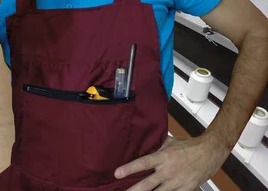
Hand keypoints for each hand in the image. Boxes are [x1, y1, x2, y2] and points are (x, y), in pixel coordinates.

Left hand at [114, 134, 230, 190]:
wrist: (210, 152)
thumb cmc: (189, 145)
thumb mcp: (169, 142)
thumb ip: (156, 148)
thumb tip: (144, 148)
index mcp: (163, 157)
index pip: (142, 164)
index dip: (129, 169)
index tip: (117, 174)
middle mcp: (168, 171)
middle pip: (147, 184)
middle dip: (134, 190)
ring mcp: (177, 182)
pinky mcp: (186, 189)